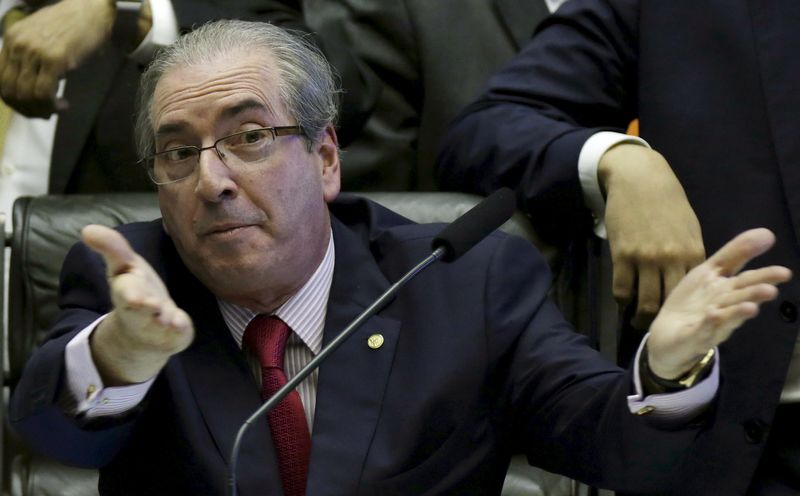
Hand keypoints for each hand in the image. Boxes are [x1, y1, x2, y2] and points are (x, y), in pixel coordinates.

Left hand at [0, 0, 115, 116]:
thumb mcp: (40, 36)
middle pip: (9, 90)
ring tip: (55, 110)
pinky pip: (44, 93)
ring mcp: (35, 52)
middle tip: (44, 114)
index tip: (31, 107)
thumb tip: (28, 84)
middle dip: (26, 109)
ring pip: (26, 94)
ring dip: (40, 110)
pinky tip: (63, 105)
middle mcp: (18, 45)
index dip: (13, 99)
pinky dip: (52, 106)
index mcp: (11, 38)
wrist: (92, 10)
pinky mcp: (55, 60)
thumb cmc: (71, 24)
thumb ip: (29, 55)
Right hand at [82, 224, 193, 385]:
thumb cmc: (136, 290)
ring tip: (167, 318)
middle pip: (140, 309)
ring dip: (164, 319)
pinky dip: (179, 328)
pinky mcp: (176, 333)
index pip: (124, 290)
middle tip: (149, 304)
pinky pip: (178, 332)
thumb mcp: (124, 267)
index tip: (132, 296)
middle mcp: (141, 310)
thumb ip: (112, 248)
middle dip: (143, 306)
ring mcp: (158, 324)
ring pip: (160, 322)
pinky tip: (181, 324)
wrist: (145, 332)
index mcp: (127, 292)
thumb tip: (87, 229)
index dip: (128, 292)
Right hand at [599, 144, 705, 328]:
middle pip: (670, 302)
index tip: (682, 318)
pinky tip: (623, 302)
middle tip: (658, 327)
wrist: (640, 179)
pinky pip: (622, 289)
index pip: (694, 292)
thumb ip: (689, 254)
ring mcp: (645, 258)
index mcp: (693, 252)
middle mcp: (671, 259)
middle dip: (664, 319)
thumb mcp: (689, 227)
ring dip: (640, 316)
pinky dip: (622, 301)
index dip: (689, 310)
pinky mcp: (622, 255)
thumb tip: (690, 278)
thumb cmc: (667, 202)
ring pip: (645, 301)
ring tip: (636, 320)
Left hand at [646, 228, 790, 378]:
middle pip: (740, 299)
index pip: (748, 281)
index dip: (764, 276)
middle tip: (771, 290)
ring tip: (751, 307)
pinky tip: (713, 315)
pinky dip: (708, 323)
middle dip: (754, 295)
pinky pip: (702, 330)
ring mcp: (710, 325)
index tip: (785, 272)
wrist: (668, 335)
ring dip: (737, 312)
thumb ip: (736, 253)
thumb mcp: (710, 271)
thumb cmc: (694, 301)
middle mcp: (724, 308)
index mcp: (728, 291)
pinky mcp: (693, 336)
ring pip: (726, 317)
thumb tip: (768, 233)